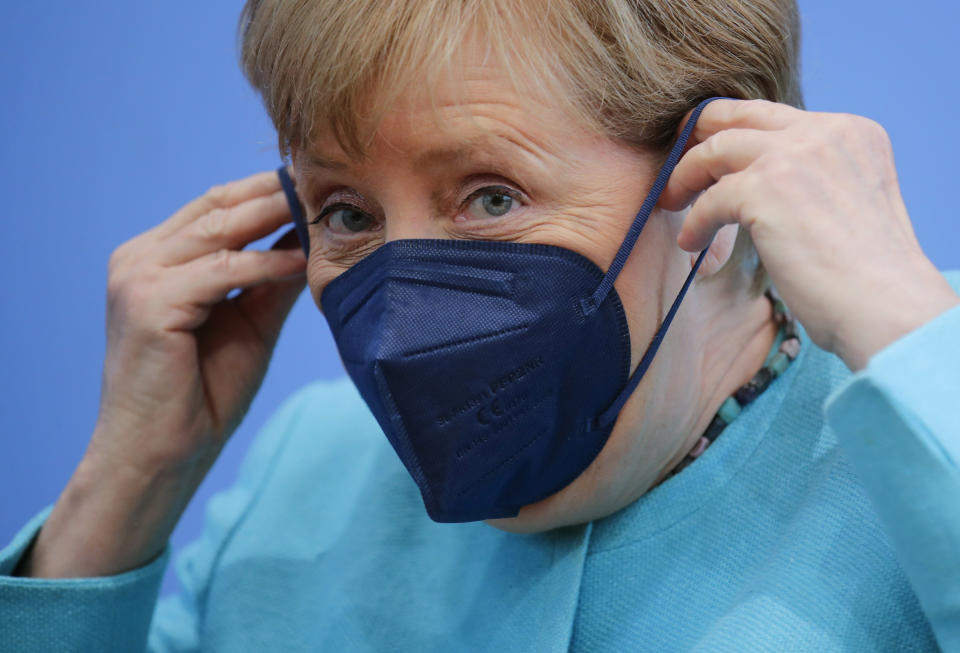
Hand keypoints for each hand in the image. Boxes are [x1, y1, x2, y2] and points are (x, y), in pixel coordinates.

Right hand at [22, 170, 305, 577]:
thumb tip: (313, 236)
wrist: (161, 455)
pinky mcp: (147, 304)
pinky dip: (265, 264)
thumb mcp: (249, 322)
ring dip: (276, 215)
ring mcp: (137, 278)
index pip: (216, 206)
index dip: (267, 190)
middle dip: (276, 193)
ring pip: (219, 230)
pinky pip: (221, 271)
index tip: (318, 181)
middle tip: (328, 181)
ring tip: (324, 208)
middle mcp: (138, 258)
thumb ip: (273, 278)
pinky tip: (303, 260)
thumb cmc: (202, 394)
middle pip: (218, 207)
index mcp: (154, 258)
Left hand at [660, 99, 959, 370]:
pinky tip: (690, 244)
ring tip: (670, 202)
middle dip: (697, 137)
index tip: (704, 151)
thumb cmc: (865, 276)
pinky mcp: (767, 189)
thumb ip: (812, 177)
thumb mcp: (848, 200)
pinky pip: (709, 199)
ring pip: (715, 149)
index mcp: (851, 132)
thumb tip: (753, 181)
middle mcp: (825, 133)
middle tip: (675, 167)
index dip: (732, 130)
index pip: (773, 115)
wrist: (885, 308)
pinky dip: (694, 222)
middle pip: (737, 116)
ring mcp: (795, 156)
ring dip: (685, 177)